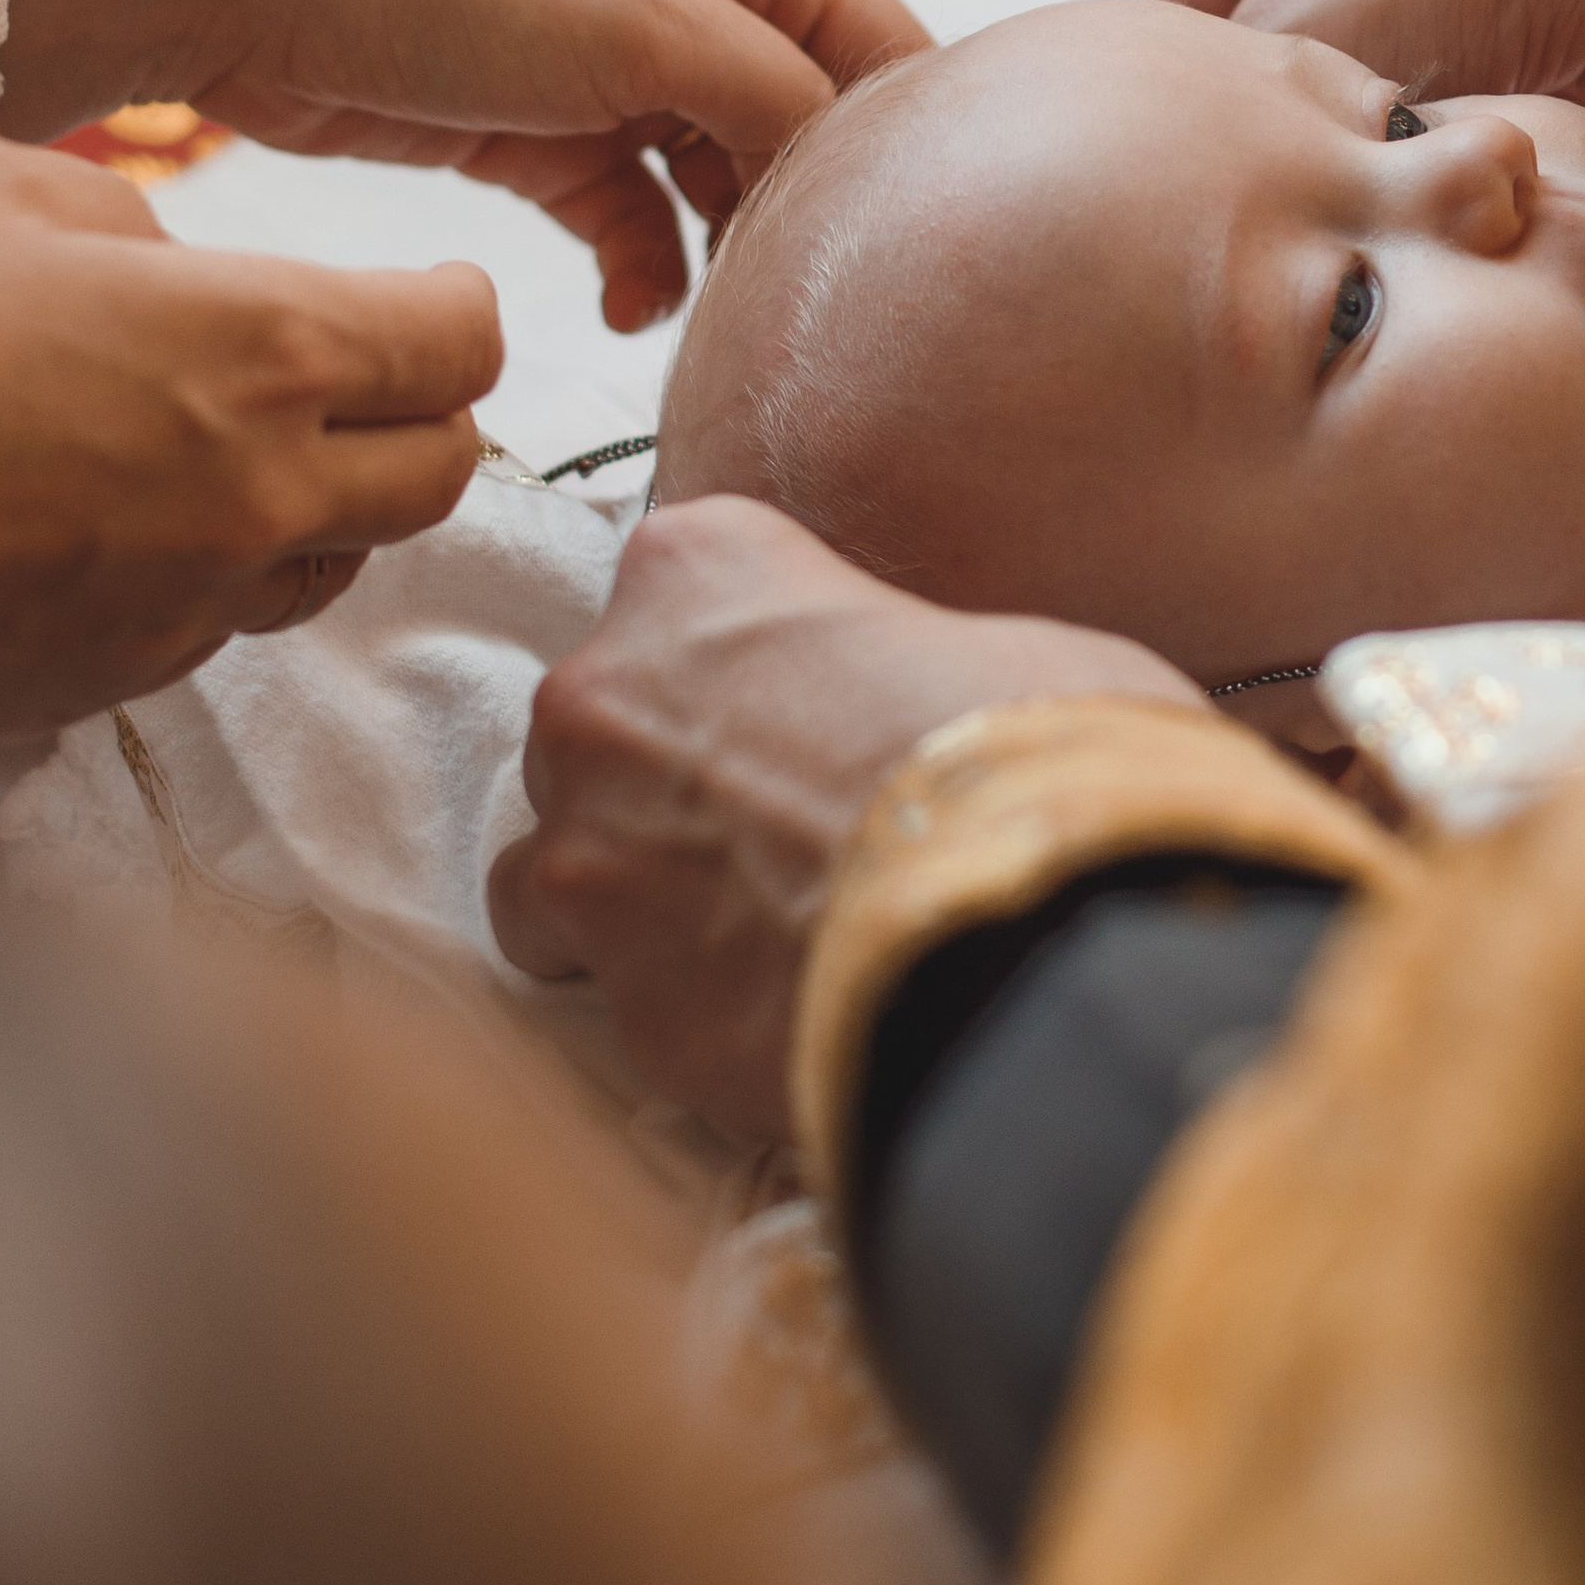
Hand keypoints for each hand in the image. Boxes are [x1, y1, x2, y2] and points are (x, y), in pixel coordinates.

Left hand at [0, 0, 930, 330]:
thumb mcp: (648, 26)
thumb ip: (779, 104)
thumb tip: (854, 193)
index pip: (891, 60)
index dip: (909, 164)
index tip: (899, 270)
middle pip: (814, 135)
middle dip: (810, 227)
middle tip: (808, 326)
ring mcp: (627, 68)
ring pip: (728, 189)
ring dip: (727, 263)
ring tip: (715, 330)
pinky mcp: (550, 135)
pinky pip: (638, 221)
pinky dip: (645, 270)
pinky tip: (629, 314)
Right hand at [0, 136, 497, 749]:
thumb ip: (124, 216)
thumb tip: (172, 269)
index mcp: (261, 353)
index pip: (462, 346)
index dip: (457, 307)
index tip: (429, 288)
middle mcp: (264, 494)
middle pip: (442, 472)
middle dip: (421, 411)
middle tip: (358, 365)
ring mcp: (198, 603)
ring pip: (341, 559)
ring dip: (325, 499)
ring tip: (236, 441)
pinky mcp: (122, 678)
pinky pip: (225, 619)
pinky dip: (219, 565)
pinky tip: (133, 514)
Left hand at [489, 497, 1201, 1144]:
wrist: (1021, 929)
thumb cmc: (1033, 754)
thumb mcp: (1003, 640)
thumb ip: (907, 653)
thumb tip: (939, 720)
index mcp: (695, 566)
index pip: (681, 584)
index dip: (756, 659)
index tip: (816, 704)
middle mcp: (601, 698)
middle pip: (597, 734)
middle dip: (670, 781)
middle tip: (787, 826)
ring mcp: (591, 857)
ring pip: (551, 877)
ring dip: (630, 901)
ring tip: (750, 936)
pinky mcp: (623, 1001)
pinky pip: (631, 1005)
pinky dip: (688, 1014)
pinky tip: (780, 1019)